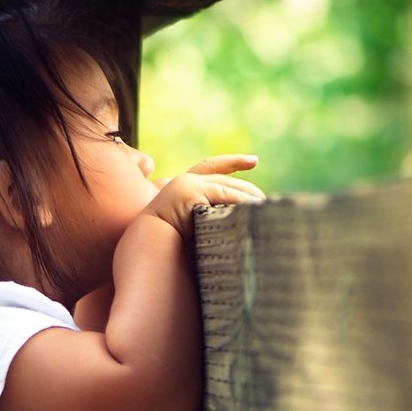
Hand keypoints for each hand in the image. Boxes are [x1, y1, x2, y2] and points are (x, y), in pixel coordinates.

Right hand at [144, 155, 265, 238]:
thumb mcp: (187, 232)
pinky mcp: (190, 191)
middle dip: (248, 188)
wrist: (146, 250)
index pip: (211, 169)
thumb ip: (204, 224)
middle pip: (224, 179)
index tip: (254, 160)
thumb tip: (227, 231)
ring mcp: (186, 185)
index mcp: (182, 190)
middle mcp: (184, 182)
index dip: (232, 163)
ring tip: (265, 207)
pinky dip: (241, 201)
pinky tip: (255, 208)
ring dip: (248, 197)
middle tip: (266, 200)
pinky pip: (224, 195)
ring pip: (226, 187)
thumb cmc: (165, 249)